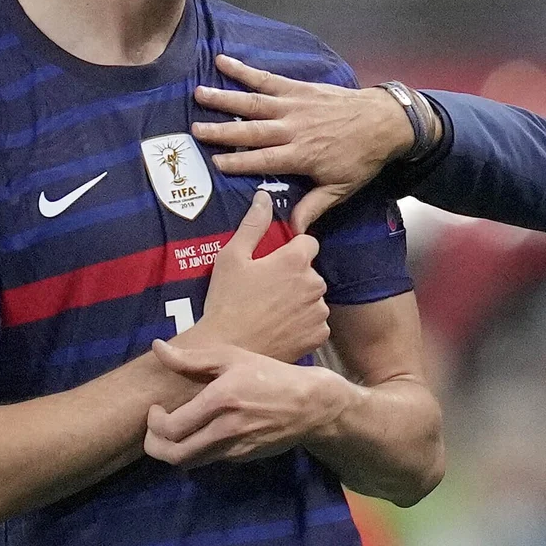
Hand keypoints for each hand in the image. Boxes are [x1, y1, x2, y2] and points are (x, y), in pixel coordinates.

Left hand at [144, 339, 355, 468]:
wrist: (310, 404)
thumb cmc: (270, 374)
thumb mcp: (233, 357)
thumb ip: (192, 358)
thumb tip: (157, 348)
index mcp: (220, 400)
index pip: (171, 427)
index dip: (153, 424)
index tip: (156, 409)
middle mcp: (226, 429)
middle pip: (175, 455)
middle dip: (154, 446)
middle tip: (156, 429)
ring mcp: (235, 447)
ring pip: (190, 462)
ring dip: (174, 451)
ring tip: (174, 433)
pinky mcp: (243, 457)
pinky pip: (210, 459)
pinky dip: (198, 450)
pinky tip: (202, 433)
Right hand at [178, 189, 328, 363]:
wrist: (227, 348)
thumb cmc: (226, 302)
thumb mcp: (232, 257)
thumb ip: (253, 225)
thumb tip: (263, 196)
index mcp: (295, 260)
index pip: (308, 243)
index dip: (293, 250)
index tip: (275, 263)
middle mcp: (314, 283)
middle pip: (311, 272)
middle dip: (295, 278)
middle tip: (267, 290)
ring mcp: (318, 310)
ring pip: (314, 298)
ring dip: (300, 301)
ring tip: (272, 312)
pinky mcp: (318, 334)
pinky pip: (316, 323)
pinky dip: (303, 324)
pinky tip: (281, 328)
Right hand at [191, 54, 421, 229]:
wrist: (384, 122)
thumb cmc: (361, 158)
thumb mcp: (340, 188)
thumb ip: (313, 207)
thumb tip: (294, 232)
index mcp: (301, 155)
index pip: (263, 160)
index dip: (239, 162)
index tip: (215, 163)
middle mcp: (293, 129)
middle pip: (252, 130)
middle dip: (222, 130)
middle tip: (195, 129)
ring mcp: (295, 106)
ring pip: (255, 102)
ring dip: (226, 98)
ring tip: (200, 94)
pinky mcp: (299, 88)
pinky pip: (269, 78)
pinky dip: (246, 70)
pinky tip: (224, 62)